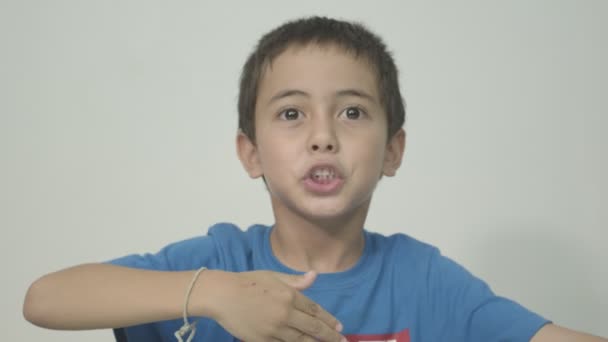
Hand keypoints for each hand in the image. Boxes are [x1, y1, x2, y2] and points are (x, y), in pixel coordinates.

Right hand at [210, 270, 345, 341]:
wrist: (222, 295)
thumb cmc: (248, 282)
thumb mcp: (273, 276)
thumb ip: (295, 280)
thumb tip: (314, 276)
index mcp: (289, 295)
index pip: (314, 310)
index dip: (328, 319)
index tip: (339, 327)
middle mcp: (285, 313)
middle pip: (313, 328)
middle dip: (330, 336)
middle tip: (341, 341)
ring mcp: (274, 329)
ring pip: (301, 341)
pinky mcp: (263, 341)